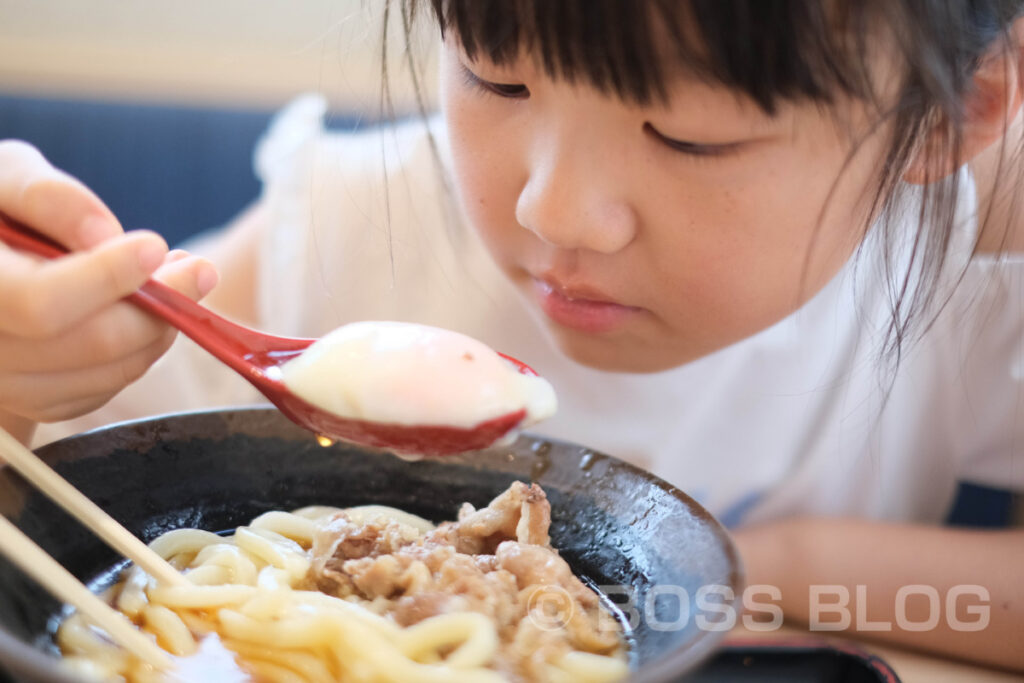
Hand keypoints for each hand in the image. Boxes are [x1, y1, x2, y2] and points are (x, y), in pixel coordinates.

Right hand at [0, 140, 217, 430]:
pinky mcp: (35, 403)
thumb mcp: (3, 176)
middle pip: (89, 344)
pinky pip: (108, 387)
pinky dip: (142, 350)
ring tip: (178, 279)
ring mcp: (5, 386)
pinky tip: (148, 309)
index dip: (106, 277)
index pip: (38, 303)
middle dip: (158, 305)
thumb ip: (46, 196)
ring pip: (108, 372)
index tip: (155, 246)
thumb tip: (104, 236)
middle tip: (197, 268)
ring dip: (160, 327)